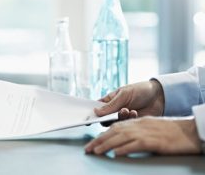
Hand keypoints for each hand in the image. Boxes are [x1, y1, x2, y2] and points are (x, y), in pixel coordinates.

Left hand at [85, 117, 201, 155]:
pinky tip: (116, 153)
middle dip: (99, 140)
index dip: (102, 135)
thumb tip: (121, 142)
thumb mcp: (149, 128)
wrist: (188, 132)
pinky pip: (135, 144)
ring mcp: (144, 133)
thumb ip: (135, 132)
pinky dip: (124, 148)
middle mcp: (138, 126)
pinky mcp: (152, 141)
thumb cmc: (170, 131)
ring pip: (120, 138)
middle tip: (88, 149)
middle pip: (113, 132)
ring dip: (106, 145)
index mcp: (136, 122)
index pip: (115, 127)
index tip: (93, 143)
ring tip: (96, 151)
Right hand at [95, 80, 164, 121]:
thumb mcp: (124, 94)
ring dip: (120, 118)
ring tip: (128, 110)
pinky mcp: (131, 124)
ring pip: (113, 124)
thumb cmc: (140, 91)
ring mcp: (121, 117)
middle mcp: (113, 110)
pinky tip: (135, 112)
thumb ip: (111, 105)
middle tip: (116, 112)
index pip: (96, 108)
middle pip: (103, 119)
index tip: (89, 118)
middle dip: (108, 117)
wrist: (159, 97)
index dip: (92, 113)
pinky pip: (125, 126)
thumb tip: (95, 112)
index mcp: (109, 101)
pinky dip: (129, 120)